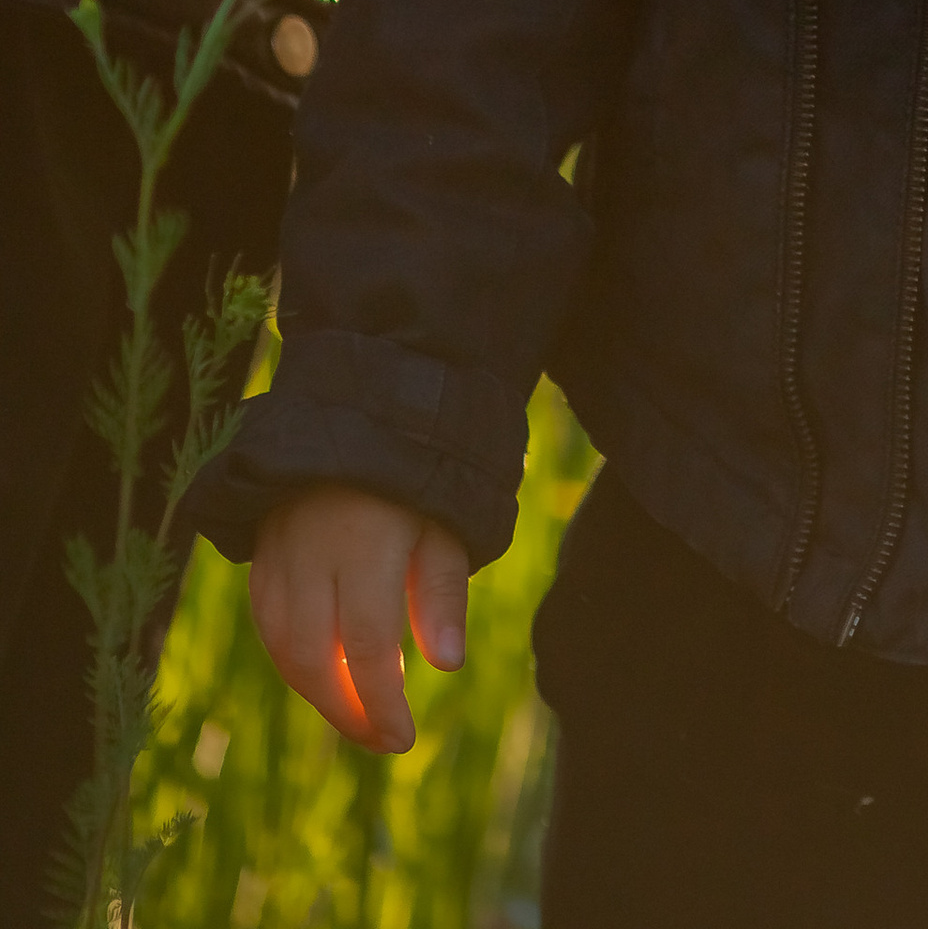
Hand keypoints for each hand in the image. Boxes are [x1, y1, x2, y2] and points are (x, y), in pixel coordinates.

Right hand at [250, 484, 468, 751]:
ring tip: (361, 715)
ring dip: (318, 692)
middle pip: (315, 659)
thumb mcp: (446, 521)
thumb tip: (447, 666)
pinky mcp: (260, 551)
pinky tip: (326, 675)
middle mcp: (311, 553)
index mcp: (365, 544)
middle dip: (347, 712)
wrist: (356, 408)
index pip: (367, 646)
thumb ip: (442, 592)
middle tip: (383, 739)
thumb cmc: (416, 471)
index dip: (382, 703)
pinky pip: (268, 622)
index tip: (404, 739)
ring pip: (283, 647)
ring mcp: (278, 552)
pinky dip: (292, 659)